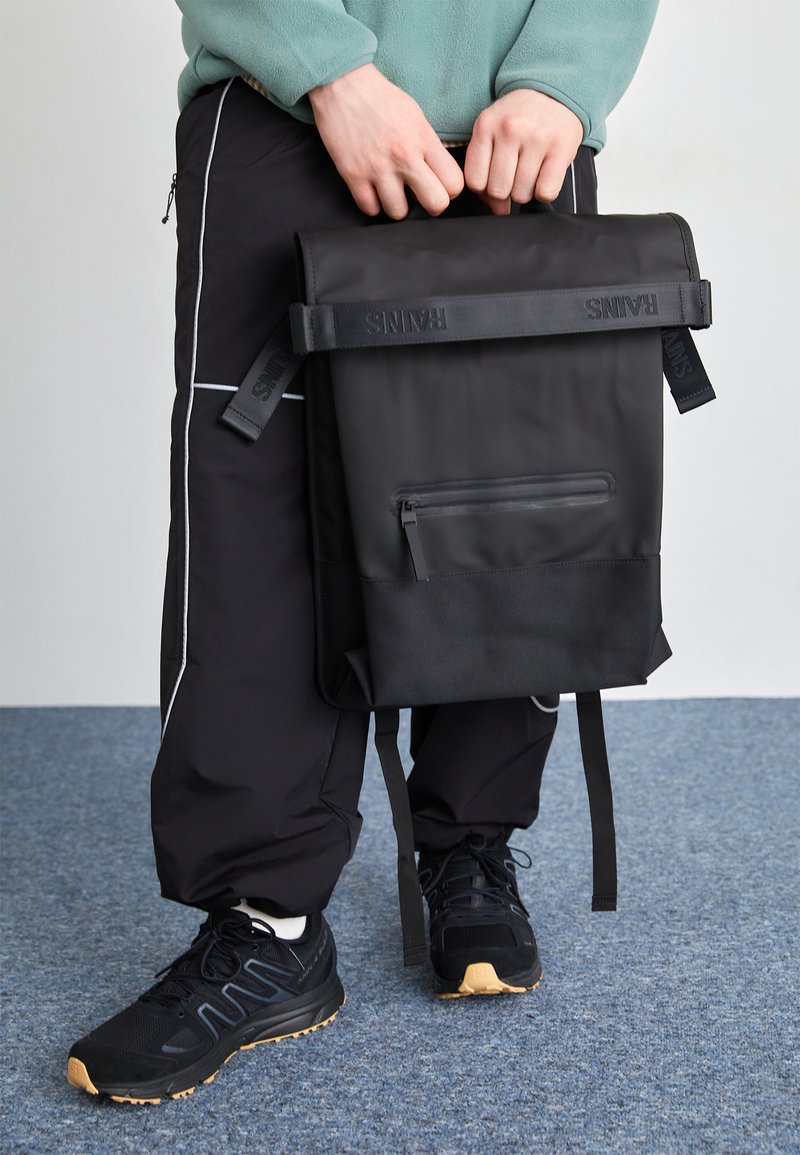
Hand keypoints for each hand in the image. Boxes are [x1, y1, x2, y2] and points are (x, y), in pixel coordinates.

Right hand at [308, 63, 463, 219]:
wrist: (342, 83)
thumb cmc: (380, 98)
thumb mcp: (415, 116)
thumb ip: (429, 146)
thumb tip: (439, 174)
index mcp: (423, 139)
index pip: (454, 183)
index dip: (449, 189)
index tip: (439, 184)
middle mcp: (404, 156)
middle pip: (436, 204)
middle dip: (431, 204)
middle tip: (420, 195)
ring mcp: (378, 168)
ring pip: (399, 213)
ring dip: (396, 204)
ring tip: (391, 190)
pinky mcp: (353, 175)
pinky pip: (370, 209)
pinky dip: (372, 203)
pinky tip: (372, 190)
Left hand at [464, 89, 583, 214]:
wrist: (555, 92)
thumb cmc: (520, 119)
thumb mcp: (493, 132)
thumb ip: (485, 170)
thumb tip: (498, 211)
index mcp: (486, 125)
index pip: (475, 181)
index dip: (484, 187)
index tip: (494, 177)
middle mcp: (510, 129)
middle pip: (498, 190)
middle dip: (506, 190)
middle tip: (515, 174)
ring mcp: (537, 138)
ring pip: (522, 194)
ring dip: (526, 190)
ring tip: (531, 170)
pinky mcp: (561, 148)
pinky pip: (546, 192)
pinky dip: (545, 191)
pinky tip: (545, 175)